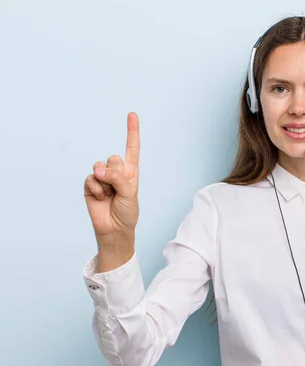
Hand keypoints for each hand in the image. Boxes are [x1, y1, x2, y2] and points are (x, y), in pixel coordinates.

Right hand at [84, 112, 140, 238]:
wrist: (114, 229)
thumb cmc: (127, 212)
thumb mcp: (130, 193)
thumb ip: (117, 178)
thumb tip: (99, 169)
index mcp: (131, 171)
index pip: (132, 148)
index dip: (132, 131)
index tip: (132, 114)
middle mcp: (117, 171)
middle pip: (113, 158)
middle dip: (115, 173)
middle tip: (118, 188)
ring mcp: (102, 177)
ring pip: (100, 166)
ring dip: (105, 181)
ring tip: (109, 194)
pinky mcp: (90, 184)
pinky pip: (91, 177)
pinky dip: (96, 188)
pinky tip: (100, 198)